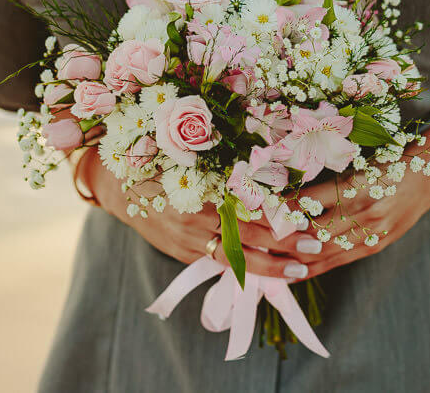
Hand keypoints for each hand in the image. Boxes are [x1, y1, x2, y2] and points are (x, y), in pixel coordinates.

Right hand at [77, 146, 311, 279]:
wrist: (115, 184)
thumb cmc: (159, 158)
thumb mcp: (188, 153)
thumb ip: (224, 163)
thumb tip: (270, 164)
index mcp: (200, 185)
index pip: (247, 203)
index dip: (277, 212)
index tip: (304, 215)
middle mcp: (194, 215)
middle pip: (247, 234)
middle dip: (283, 242)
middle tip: (315, 244)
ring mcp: (187, 239)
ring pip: (235, 258)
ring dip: (270, 266)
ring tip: (299, 270)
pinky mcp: (182, 253)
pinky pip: (218, 265)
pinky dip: (244, 271)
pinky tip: (267, 275)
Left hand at [229, 35, 429, 278]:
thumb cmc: (390, 152)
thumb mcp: (356, 149)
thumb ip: (323, 160)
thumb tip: (276, 164)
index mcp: (359, 186)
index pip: (308, 203)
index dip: (276, 208)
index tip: (246, 202)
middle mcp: (365, 215)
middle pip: (309, 234)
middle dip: (273, 236)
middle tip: (239, 232)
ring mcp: (371, 235)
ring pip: (318, 254)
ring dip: (283, 257)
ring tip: (252, 254)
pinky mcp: (373, 247)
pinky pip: (334, 263)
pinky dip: (305, 267)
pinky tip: (282, 270)